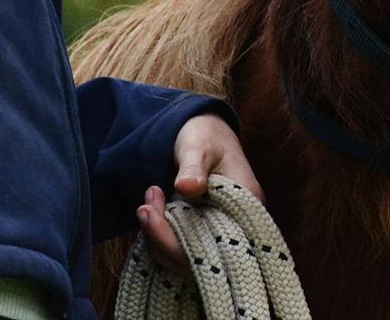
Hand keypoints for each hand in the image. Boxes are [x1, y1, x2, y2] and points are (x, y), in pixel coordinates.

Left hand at [136, 113, 262, 270]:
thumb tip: (188, 187)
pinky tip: (151, 211)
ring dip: (158, 239)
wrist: (204, 131)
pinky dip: (160, 238)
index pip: (216, 246)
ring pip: (185, 259)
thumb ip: (193, 167)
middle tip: (143, 207)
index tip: (152, 211)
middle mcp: (236, 225)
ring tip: (146, 204)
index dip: (178, 241)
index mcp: (246, 205)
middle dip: (162, 239)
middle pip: (198, 259)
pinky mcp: (202, 232)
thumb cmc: (206, 135)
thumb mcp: (198, 146)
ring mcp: (219, 231)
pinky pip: (180, 250)